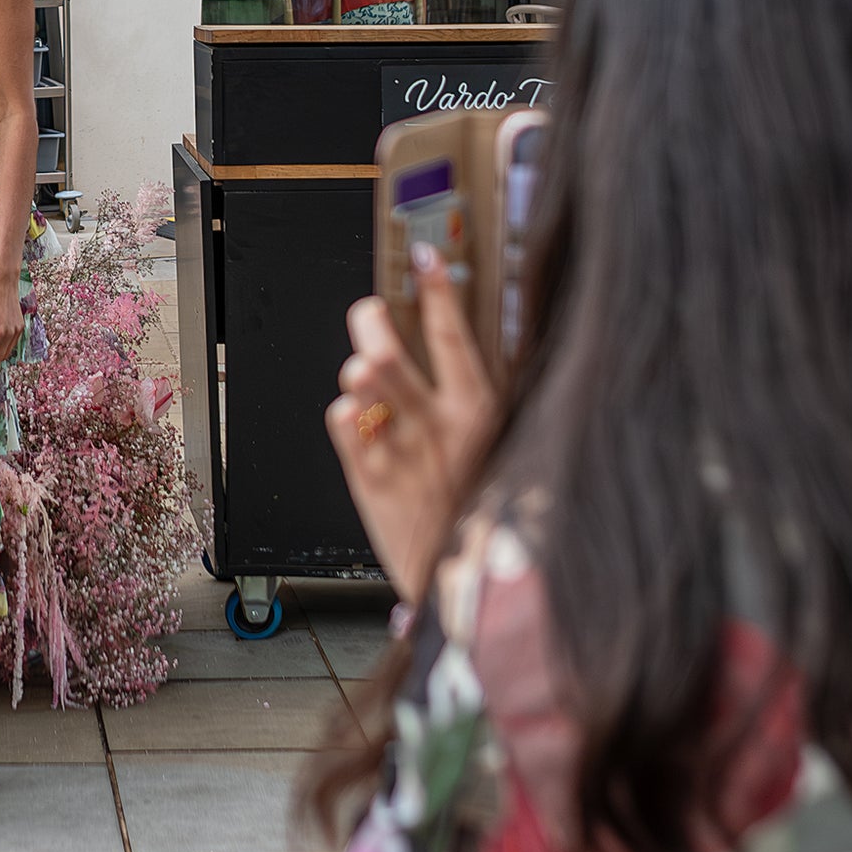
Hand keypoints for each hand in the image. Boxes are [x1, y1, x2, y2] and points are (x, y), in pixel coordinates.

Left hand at [326, 245, 495, 598]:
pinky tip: (354, 415)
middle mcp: (439, 427)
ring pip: (361, 378)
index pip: (455, 334)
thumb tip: (464, 356)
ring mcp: (400, 452)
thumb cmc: (489, 521)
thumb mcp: (509, 457)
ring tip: (363, 370)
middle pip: (390, 347)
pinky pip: (342, 421)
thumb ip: (483, 409)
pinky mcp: (368, 480)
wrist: (471, 594)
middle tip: (370, 314)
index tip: (426, 257)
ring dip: (357, 364)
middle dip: (371, 319)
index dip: (438, 289)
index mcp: (483, 416)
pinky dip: (344, 411)